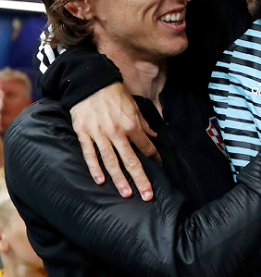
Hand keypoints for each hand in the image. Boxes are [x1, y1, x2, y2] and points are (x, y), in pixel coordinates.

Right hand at [70, 82, 160, 200]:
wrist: (90, 80)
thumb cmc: (113, 92)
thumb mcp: (133, 105)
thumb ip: (143, 122)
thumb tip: (154, 136)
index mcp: (131, 124)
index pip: (146, 147)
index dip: (154, 158)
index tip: (160, 168)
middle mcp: (117, 132)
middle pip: (131, 160)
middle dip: (140, 179)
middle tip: (148, 195)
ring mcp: (99, 134)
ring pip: (110, 161)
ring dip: (119, 179)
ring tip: (127, 194)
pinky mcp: (84, 133)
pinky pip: (90, 153)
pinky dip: (94, 168)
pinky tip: (100, 181)